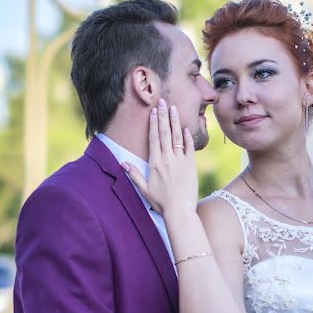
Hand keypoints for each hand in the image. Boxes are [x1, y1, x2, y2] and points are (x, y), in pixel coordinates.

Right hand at [124, 98, 197, 217]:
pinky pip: (189, 148)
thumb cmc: (161, 202)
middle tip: (163, 102)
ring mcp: (180, 161)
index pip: (153, 139)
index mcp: (155, 163)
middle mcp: (167, 159)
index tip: (153, 112)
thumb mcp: (144, 189)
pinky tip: (186, 128)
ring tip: (174, 109)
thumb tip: (122, 162)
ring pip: (177, 137)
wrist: (179, 211)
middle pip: (164, 133)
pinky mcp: (191, 166)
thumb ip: (134, 174)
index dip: (153, 124)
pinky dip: (188, 137)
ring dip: (175, 122)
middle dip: (163, 116)